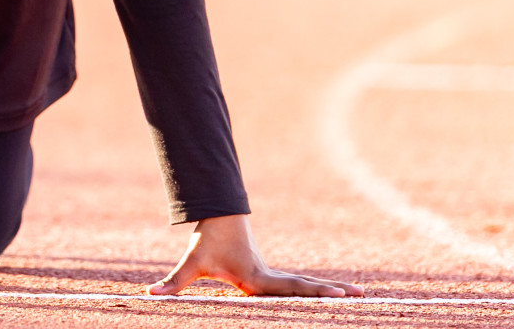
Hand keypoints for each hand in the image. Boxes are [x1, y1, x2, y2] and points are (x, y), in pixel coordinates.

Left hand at [148, 214, 363, 296]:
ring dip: (330, 290)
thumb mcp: (191, 263)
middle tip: (362, 296)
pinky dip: (316, 290)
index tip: (337, 295)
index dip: (314, 293)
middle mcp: (269, 277)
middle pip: (306, 287)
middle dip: (332, 293)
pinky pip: (298, 285)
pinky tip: (332, 295)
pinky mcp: (270, 275)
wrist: (216, 217)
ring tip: (358, 295)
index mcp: (257, 279)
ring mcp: (272, 275)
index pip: (290, 289)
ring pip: (305, 284)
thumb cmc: (206, 241)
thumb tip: (151, 294)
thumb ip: (174, 282)